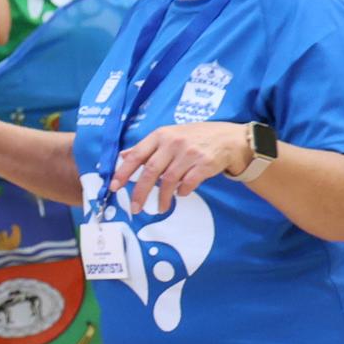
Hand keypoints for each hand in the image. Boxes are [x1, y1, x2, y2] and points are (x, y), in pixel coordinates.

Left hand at [109, 119, 252, 213]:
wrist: (229, 138)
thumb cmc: (195, 138)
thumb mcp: (169, 135)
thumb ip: (147, 147)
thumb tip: (123, 155)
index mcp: (160, 135)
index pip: (136, 155)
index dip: (123, 172)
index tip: (114, 187)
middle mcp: (173, 142)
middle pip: (150, 171)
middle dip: (140, 192)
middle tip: (135, 208)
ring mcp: (190, 153)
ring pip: (168, 180)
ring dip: (163, 197)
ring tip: (160, 207)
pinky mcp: (205, 164)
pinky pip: (188, 183)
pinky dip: (182, 192)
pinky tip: (181, 193)